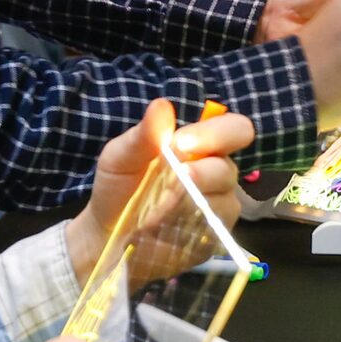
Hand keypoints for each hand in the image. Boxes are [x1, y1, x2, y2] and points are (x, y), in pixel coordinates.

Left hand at [67, 98, 255, 286]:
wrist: (106, 233)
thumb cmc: (118, 188)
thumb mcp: (120, 157)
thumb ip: (143, 135)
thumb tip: (162, 104)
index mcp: (199, 146)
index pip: (234, 130)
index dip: (215, 134)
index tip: (182, 144)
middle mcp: (216, 174)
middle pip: (229, 168)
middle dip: (200, 173)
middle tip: (173, 179)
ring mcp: (218, 207)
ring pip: (223, 200)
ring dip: (186, 203)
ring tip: (155, 209)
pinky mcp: (214, 236)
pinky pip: (214, 227)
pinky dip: (187, 224)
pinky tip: (164, 225)